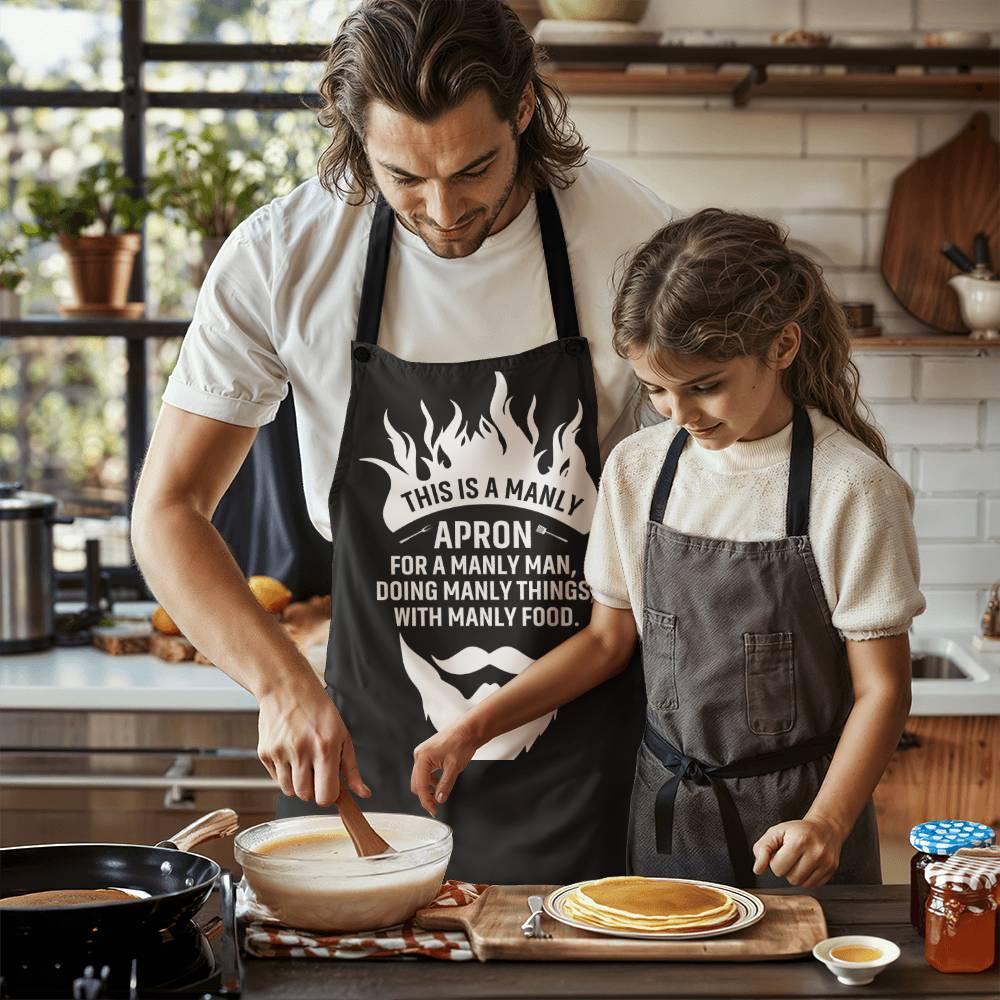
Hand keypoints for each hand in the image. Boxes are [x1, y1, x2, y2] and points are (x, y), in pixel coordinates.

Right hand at [257, 674, 369, 806]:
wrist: (287, 688)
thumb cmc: (318, 710)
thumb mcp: (343, 736)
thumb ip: (352, 769)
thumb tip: (363, 794)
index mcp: (325, 747)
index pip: (326, 796)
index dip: (329, 795)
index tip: (330, 787)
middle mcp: (301, 751)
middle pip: (306, 796)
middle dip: (313, 789)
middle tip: (316, 770)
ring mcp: (280, 753)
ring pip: (289, 791)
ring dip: (298, 783)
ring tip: (303, 761)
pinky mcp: (265, 753)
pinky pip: (276, 779)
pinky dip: (285, 773)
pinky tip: (290, 754)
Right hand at [410, 724, 477, 815]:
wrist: (469, 729)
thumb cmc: (462, 742)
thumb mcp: (454, 767)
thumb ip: (445, 785)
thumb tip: (439, 799)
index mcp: (422, 757)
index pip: (420, 786)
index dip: (427, 801)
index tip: (433, 810)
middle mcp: (420, 755)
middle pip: (417, 783)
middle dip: (425, 796)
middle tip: (436, 806)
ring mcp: (423, 753)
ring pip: (420, 778)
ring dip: (428, 788)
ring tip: (440, 794)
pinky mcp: (428, 754)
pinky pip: (425, 771)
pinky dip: (431, 780)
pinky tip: (440, 782)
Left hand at [752, 817, 843, 887]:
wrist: (825, 827)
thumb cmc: (798, 830)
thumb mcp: (775, 832)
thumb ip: (762, 849)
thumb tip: (757, 869)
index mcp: (799, 841)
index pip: (777, 868)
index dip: (775, 861)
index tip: (780, 852)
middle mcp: (815, 853)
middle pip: (790, 878)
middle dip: (786, 868)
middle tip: (790, 856)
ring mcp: (826, 862)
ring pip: (801, 884)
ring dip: (796, 874)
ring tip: (799, 860)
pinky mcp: (832, 870)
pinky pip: (812, 886)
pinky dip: (806, 878)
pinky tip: (808, 865)